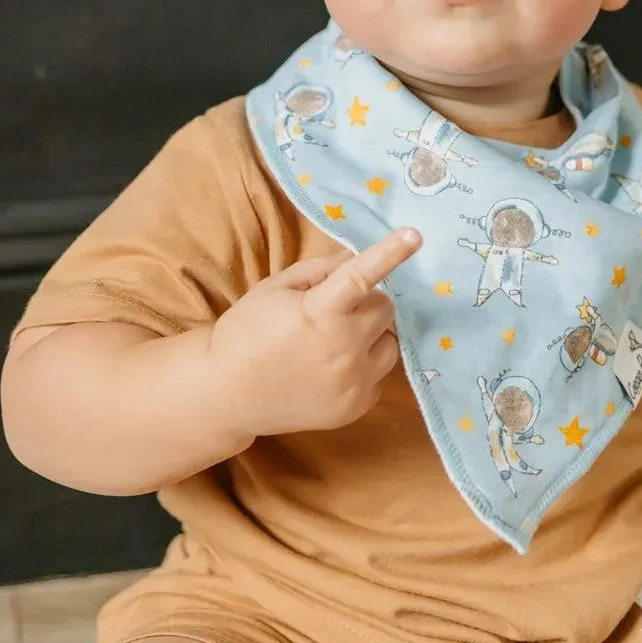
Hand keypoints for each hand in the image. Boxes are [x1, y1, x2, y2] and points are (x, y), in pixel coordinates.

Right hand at [210, 227, 421, 439]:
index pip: (362, 276)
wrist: (227, 394)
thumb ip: (318, 270)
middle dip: (368, 302)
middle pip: (384, 309)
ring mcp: (353, 382)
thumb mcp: (274, 289)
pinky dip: (366, 363)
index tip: (414, 235)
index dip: (390, 253)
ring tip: (338, 338)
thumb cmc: (246, 333)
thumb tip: (353, 257)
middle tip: (338, 308)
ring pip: (390, 342)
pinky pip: (380, 373)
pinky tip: (335, 365)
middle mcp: (343, 348)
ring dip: (372, 333)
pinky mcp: (356, 407)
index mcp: (320, 312)